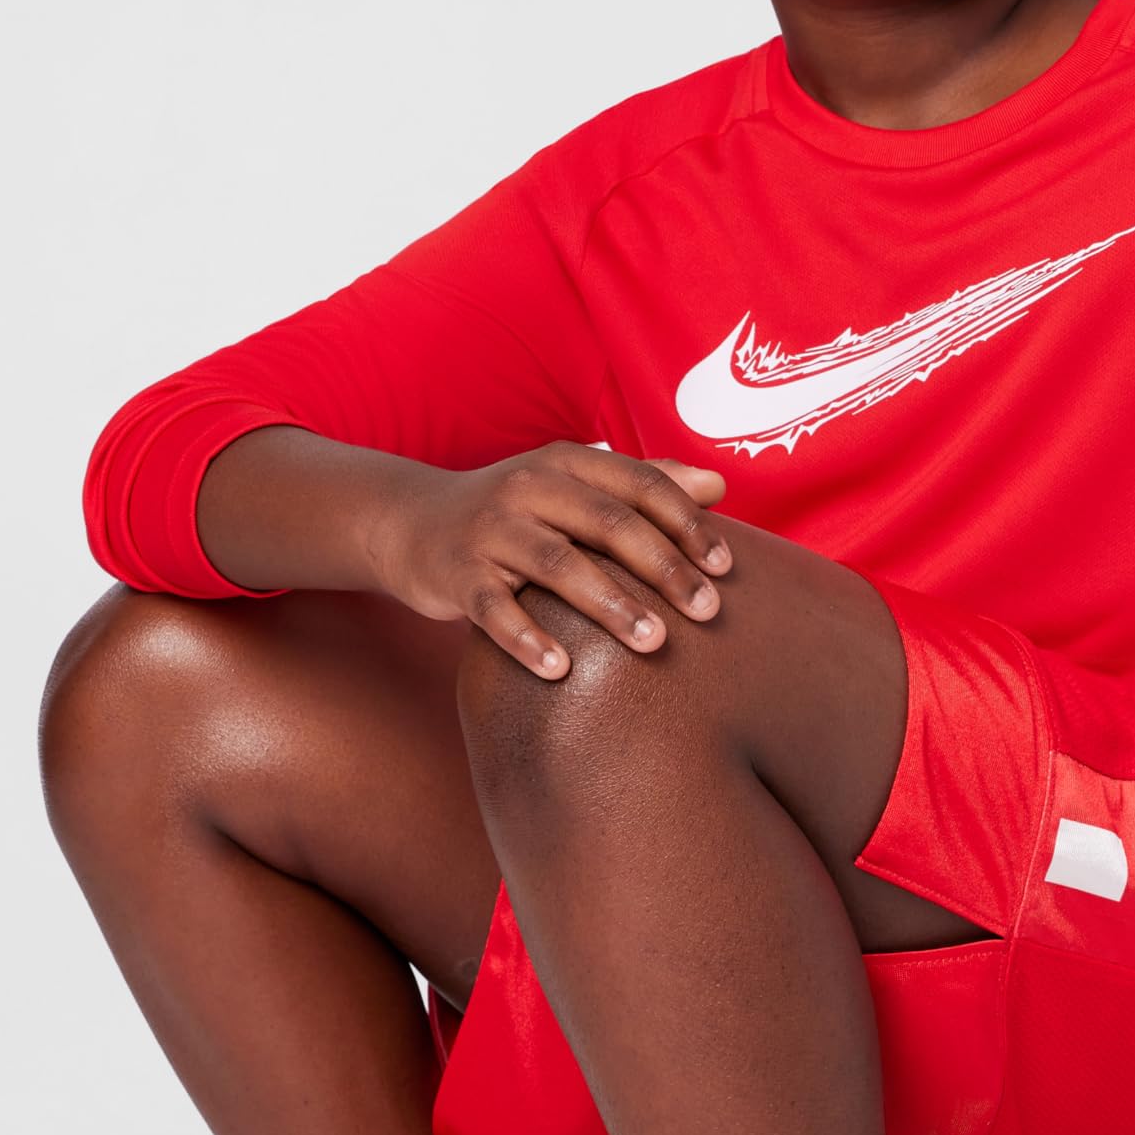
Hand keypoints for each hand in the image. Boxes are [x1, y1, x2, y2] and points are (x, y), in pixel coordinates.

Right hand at [368, 443, 732, 675]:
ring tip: (653, 642)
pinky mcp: (456, 572)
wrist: (409, 521)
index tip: (726, 567)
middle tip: (708, 610)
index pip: (640, 486)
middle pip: (608, 524)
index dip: (687, 524)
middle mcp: (531, 487)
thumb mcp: (573, 486)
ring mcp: (490, 530)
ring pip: (557, 565)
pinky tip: (560, 671)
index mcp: (568, 463)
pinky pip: (493, 608)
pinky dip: (526, 639)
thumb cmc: (515, 512)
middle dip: (664, 567)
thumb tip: (719, 483)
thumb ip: (642, 484)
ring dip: (609, 604)